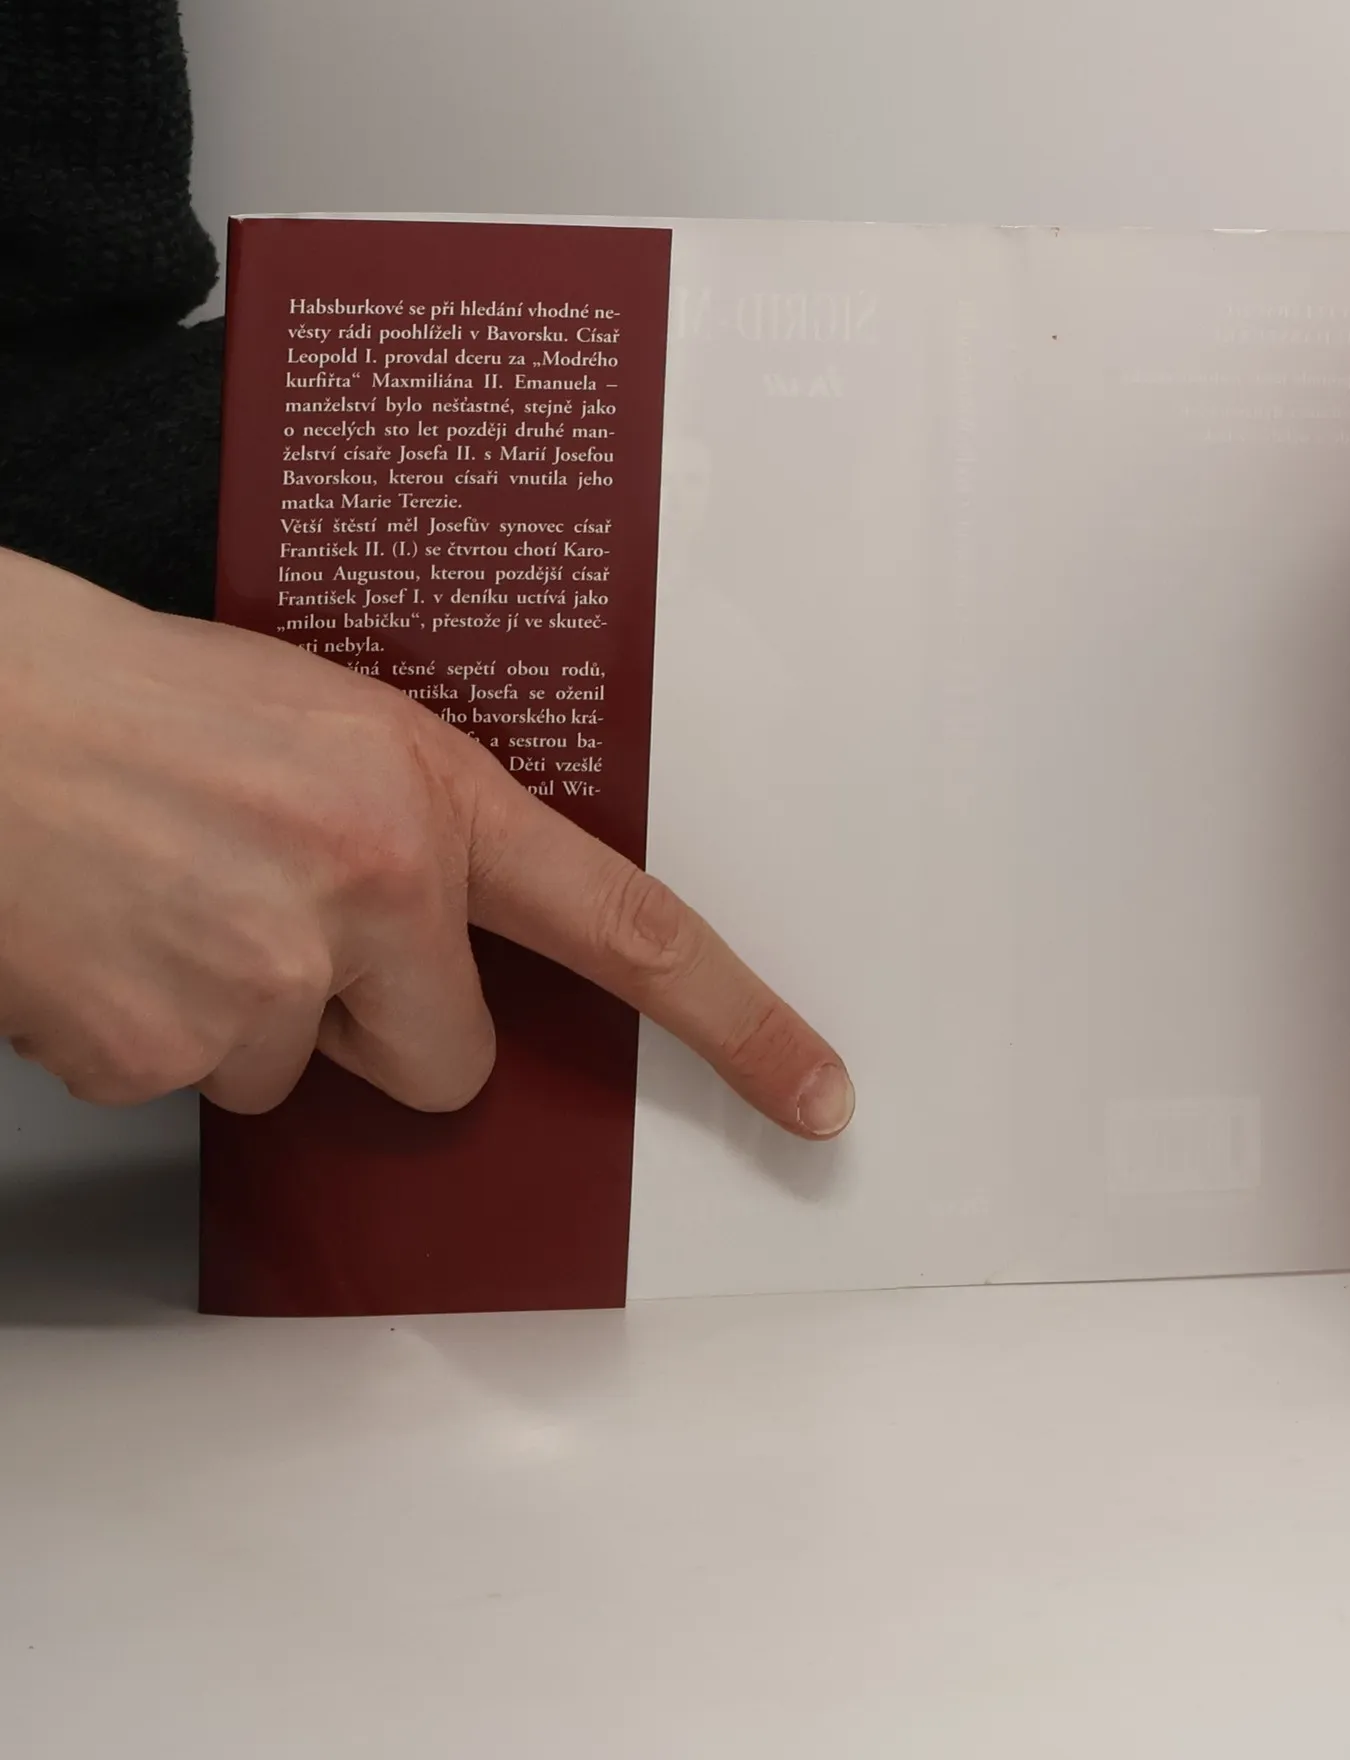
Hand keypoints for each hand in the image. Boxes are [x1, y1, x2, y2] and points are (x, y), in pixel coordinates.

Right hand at [0, 550, 853, 1134]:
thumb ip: (414, 830)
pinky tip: (103, 935)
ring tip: (166, 900)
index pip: (628, 928)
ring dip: (243, 1018)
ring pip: (298, 1074)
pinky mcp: (154, 1051)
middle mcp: (372, 892)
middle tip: (280, 924)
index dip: (737, 1022)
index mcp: (431, 797)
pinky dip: (142, 1036)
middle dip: (378, 1025)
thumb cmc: (132, 693)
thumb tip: (446, 937)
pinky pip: (181, 1086)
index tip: (813, 1090)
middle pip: (447, 1061)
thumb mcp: (322, 722)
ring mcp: (264, 979)